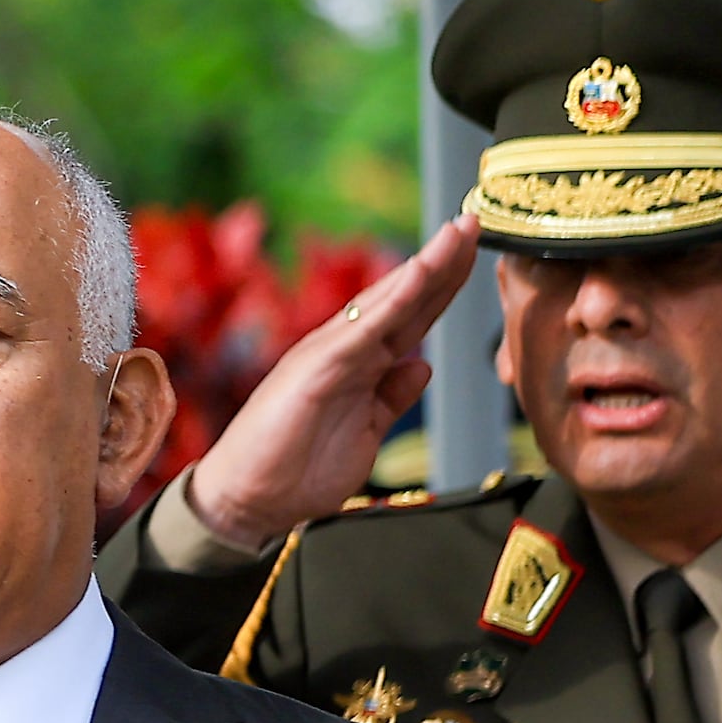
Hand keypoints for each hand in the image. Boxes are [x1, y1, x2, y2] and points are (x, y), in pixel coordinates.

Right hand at [182, 211, 486, 548]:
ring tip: (458, 232)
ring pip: (389, 302)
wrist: (245, 500)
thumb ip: (391, 397)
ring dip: (426, 266)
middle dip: (444, 261)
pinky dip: (396, 299)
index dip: (443, 285)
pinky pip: (366, 328)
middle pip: (405, 298)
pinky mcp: (318, 368)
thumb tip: (422, 364)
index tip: (476, 253)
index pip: (409, 316)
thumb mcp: (365, 433)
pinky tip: (422, 272)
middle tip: (476, 221)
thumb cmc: (295, 470)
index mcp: (358, 364)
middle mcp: (345, 350)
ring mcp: (330, 354)